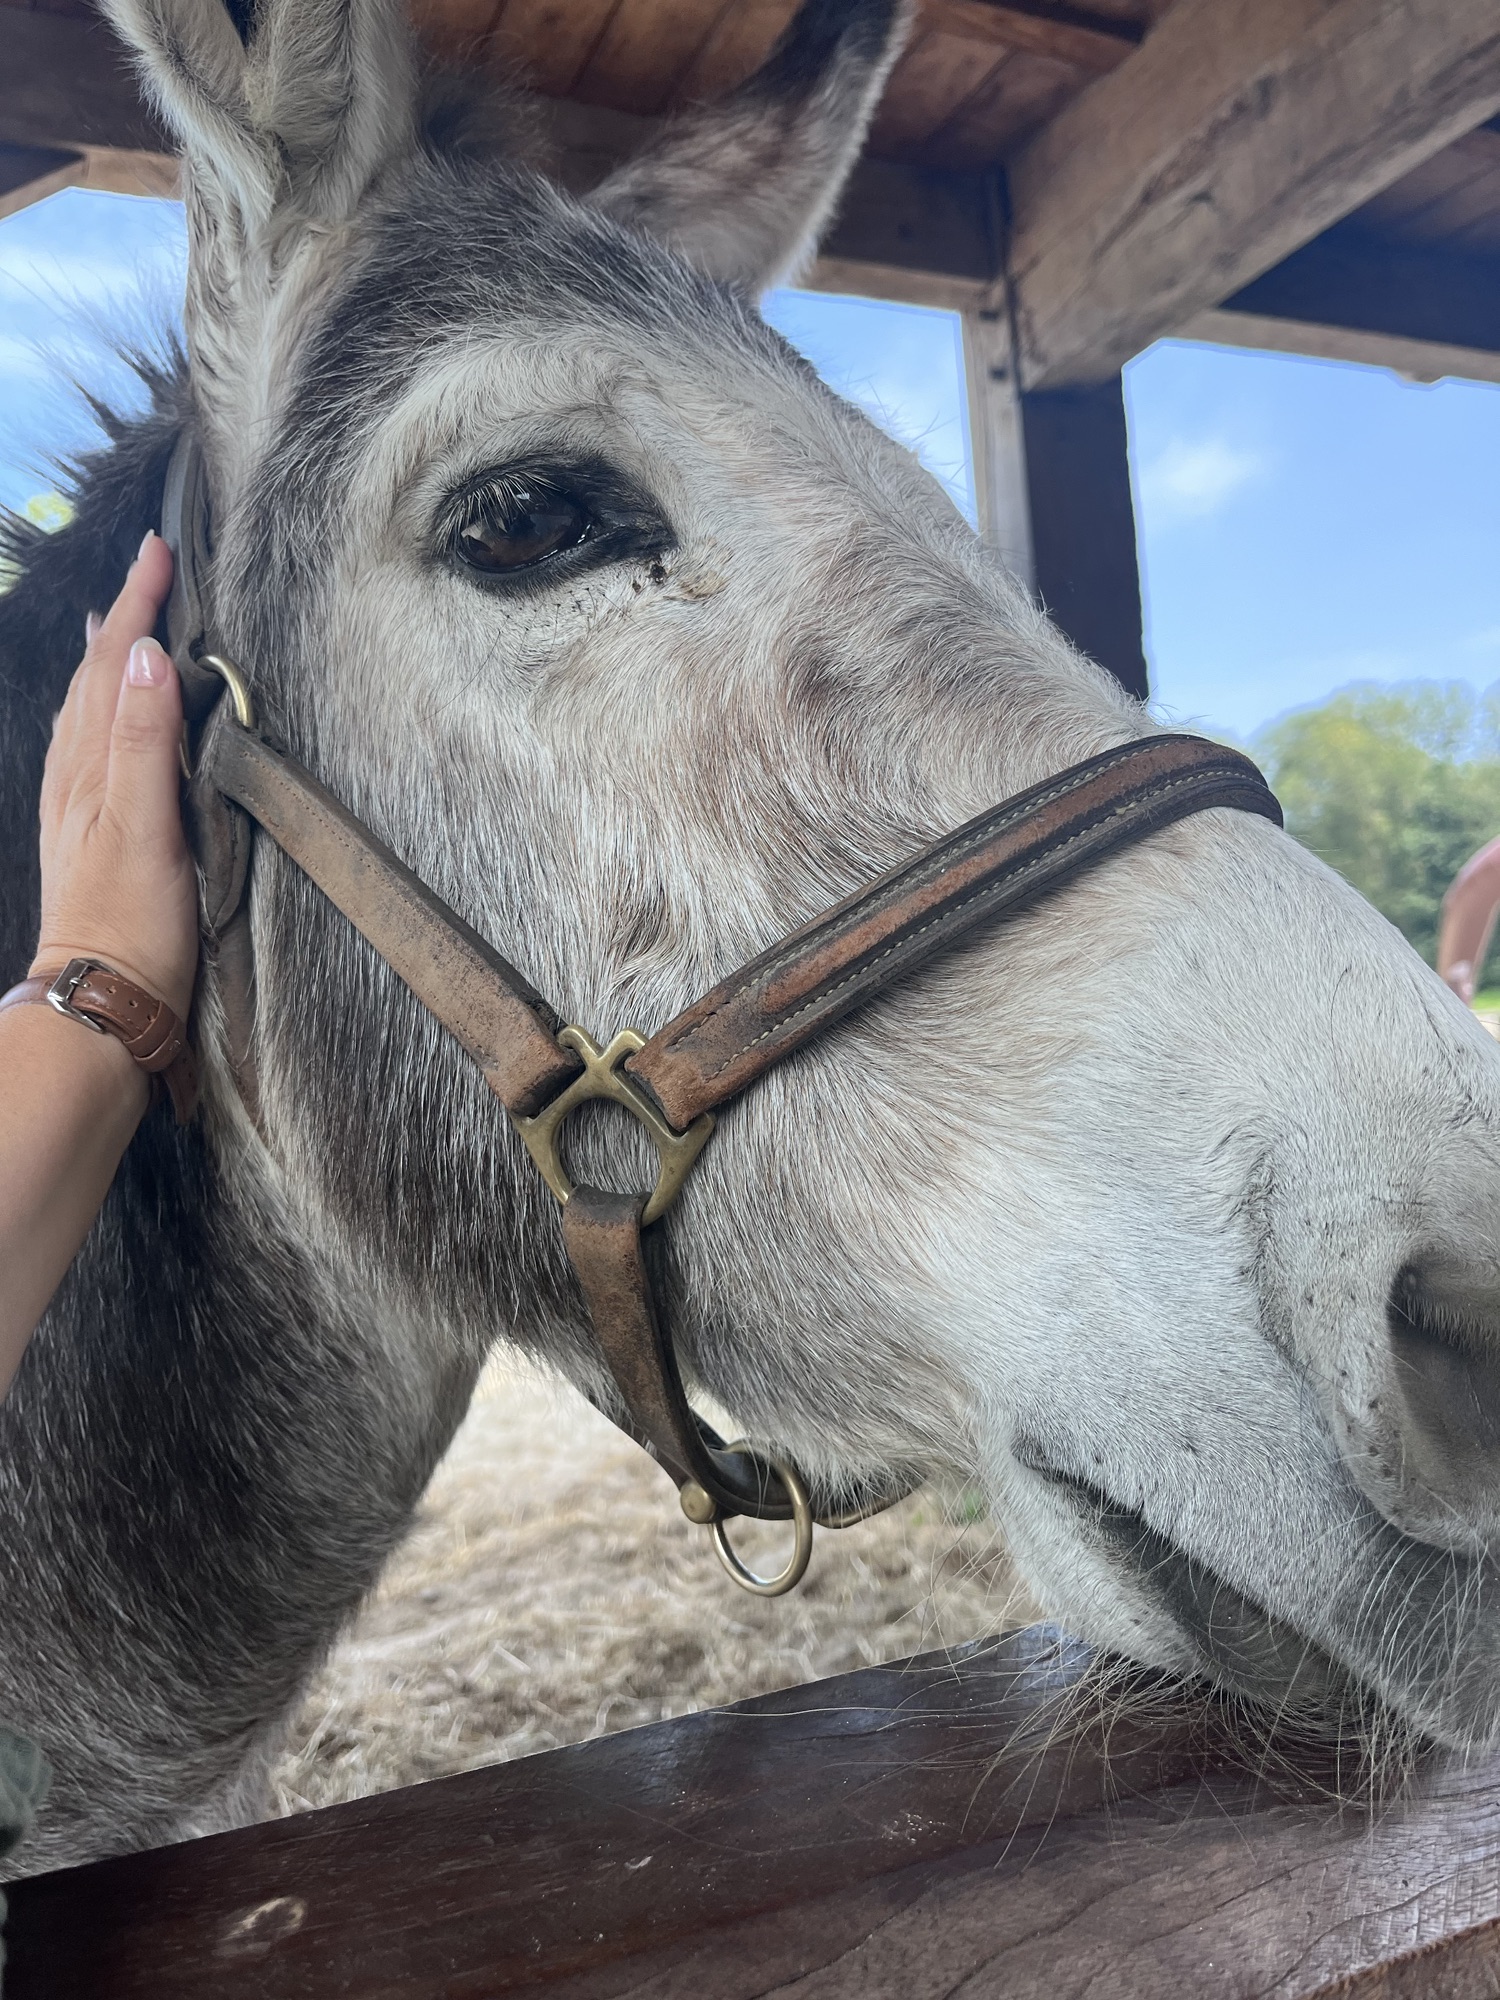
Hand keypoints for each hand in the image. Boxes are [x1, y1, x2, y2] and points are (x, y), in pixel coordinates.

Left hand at [29, 534, 197, 1023]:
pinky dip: (105, 715)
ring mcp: (81, 809)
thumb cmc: (131, 924)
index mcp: (92, 768)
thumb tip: (145, 657)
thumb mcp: (144, 828)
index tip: (160, 550)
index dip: (137, 606)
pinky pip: (94, 752)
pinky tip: (111, 722)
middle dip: (123, 619)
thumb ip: (145, 742)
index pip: (115, 667)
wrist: (103, 1002)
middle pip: (97, 679)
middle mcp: (78, 779)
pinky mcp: (95, 839)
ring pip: (90, 713)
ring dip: (109, 663)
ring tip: (121, 626)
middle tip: (150, 568)